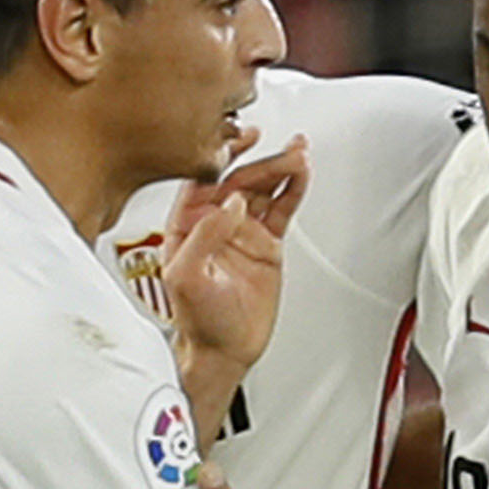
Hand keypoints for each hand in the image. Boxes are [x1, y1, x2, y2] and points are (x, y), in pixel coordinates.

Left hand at [161, 136, 305, 369]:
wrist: (225, 350)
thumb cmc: (198, 321)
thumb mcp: (186, 278)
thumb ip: (203, 237)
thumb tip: (228, 203)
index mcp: (186, 225)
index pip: (204, 179)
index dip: (223, 155)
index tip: (241, 138)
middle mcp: (214, 222)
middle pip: (240, 179)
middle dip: (264, 162)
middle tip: (286, 153)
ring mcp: (242, 230)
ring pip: (263, 188)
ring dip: (281, 168)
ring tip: (299, 154)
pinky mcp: (265, 242)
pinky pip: (281, 207)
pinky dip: (293, 189)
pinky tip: (302, 174)